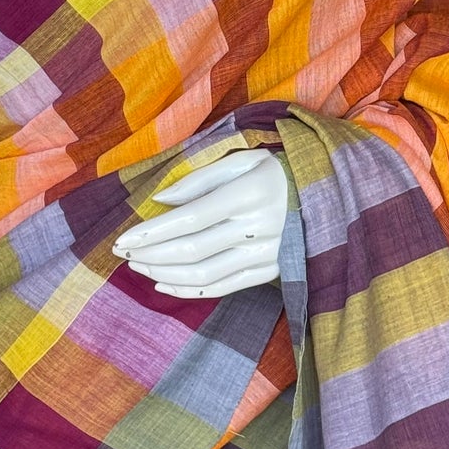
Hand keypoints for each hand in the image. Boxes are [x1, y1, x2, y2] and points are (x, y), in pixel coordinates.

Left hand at [113, 146, 286, 297]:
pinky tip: (164, 284)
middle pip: (193, 248)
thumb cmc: (277, 172)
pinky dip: (190, 290)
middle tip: (121, 253)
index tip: (123, 239)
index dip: (153, 231)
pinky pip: (224, 287)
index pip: (191, 217)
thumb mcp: (244, 158)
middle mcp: (260, 227)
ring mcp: (267, 254)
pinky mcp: (271, 272)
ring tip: (138, 267)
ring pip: (205, 273)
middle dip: (151, 253)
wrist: (327, 197)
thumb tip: (160, 200)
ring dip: (165, 274)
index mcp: (251, 193)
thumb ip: (201, 177)